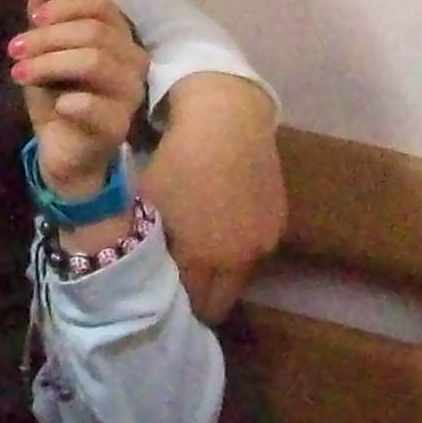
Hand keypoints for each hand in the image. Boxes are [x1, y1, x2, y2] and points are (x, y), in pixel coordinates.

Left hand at [9, 0, 144, 193]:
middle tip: (15, 49)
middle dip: (48, 37)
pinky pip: (97, 105)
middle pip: (94, 32)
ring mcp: (130, 94)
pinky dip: (72, 101)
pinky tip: (57, 105)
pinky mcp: (119, 126)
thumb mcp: (45, 56)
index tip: (34, 17)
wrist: (64, 154)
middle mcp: (132, 61)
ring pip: (94, 61)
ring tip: (19, 72)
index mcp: (117, 37)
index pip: (102, 3)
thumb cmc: (59, 100)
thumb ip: (44, 23)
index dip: (66, 5)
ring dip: (50, 63)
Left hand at [137, 70, 284, 322]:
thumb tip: (144, 267)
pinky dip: (239, 249)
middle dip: (200, 299)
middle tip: (182, 284)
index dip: (172, 300)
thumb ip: (148, 245)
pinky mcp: (278, 222)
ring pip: (238, 277)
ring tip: (203, 254)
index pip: (188, 302)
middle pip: (218, 301)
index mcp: (202, 259)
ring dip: (221, 274)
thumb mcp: (149, 203)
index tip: (161, 294)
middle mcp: (238, 261)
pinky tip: (224, 226)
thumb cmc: (178, 159)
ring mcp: (263, 243)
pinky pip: (255, 251)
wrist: (226, 121)